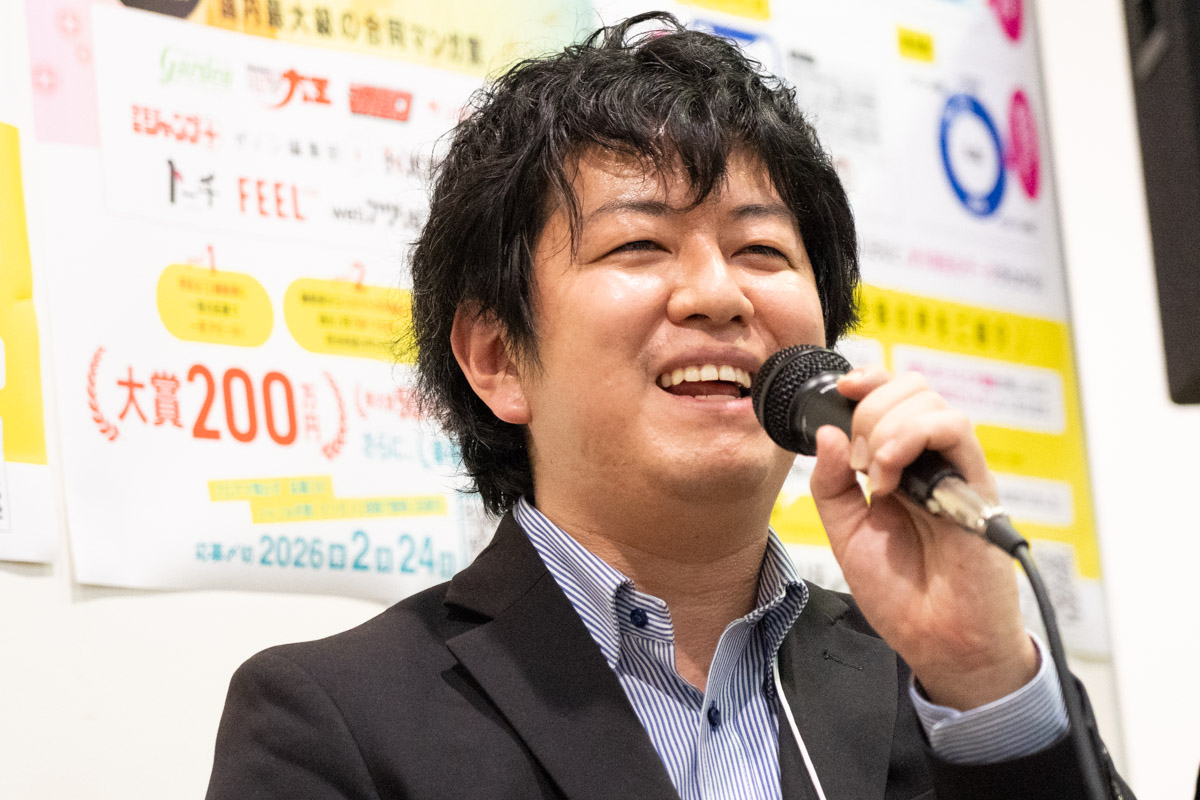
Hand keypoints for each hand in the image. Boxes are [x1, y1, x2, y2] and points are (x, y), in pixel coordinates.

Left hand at [807, 365, 1037, 710]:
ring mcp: (953, 469)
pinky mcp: (977, 484)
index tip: (842, 389)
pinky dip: (913, 437)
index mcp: (898, 464)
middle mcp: (928, 460)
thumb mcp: (845, 531)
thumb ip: (831, 482)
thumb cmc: (900, 592)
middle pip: (910, 387)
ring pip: (930, 402)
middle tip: (858, 463)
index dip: (867, 380)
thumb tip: (828, 432)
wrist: (938, 638)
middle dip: (869, 410)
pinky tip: (891, 476)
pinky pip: (955, 431)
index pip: (891, 395)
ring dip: (887, 427)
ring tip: (875, 475)